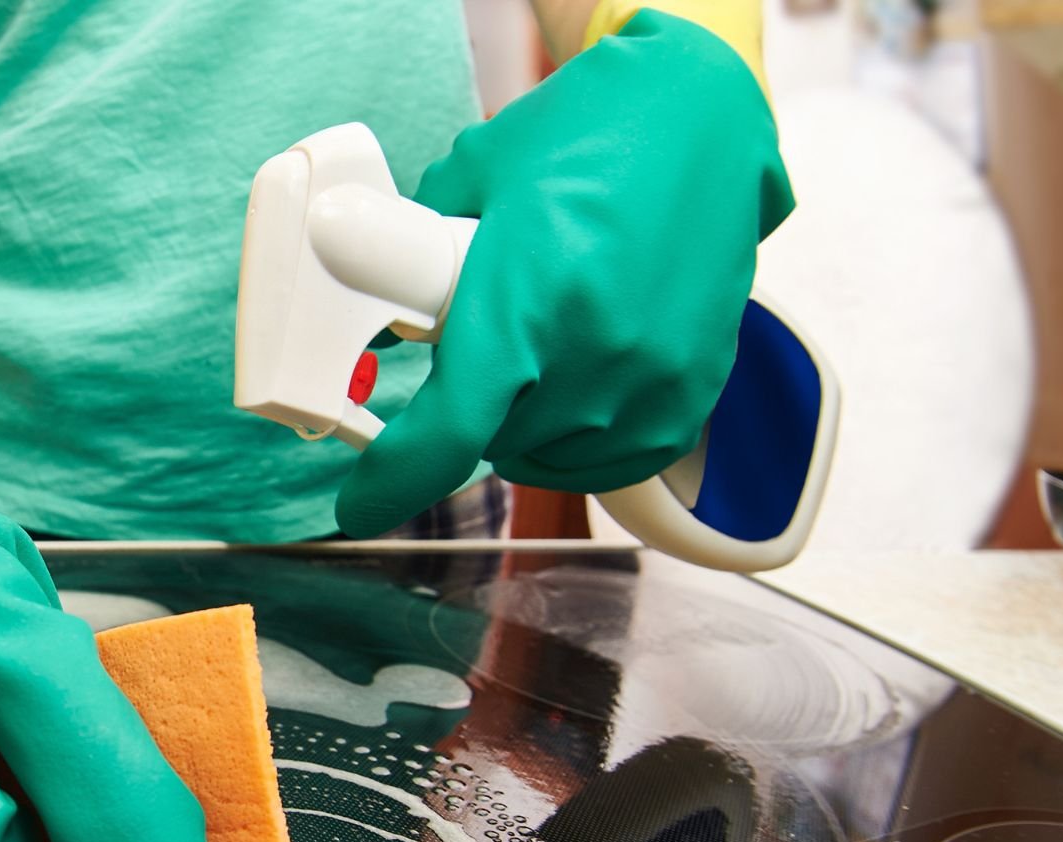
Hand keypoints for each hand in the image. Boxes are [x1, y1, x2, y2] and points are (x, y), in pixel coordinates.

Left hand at [336, 10, 792, 536]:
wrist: (702, 117)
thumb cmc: (586, 135)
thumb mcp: (474, 175)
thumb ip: (419, 246)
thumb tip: (381, 297)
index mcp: (525, 304)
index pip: (447, 432)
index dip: (391, 481)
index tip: (360, 503)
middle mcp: (593, 354)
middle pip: (494, 443)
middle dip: (472, 408)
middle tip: (484, 346)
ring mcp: (652, 381)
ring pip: (551, 455)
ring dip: (528, 422)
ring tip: (542, 347)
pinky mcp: (693, 393)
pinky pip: (616, 458)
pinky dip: (584, 435)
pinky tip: (579, 380)